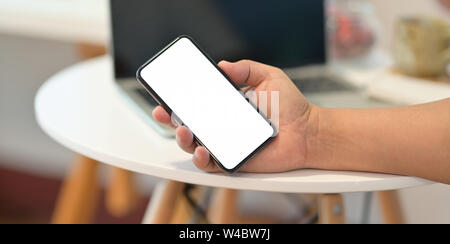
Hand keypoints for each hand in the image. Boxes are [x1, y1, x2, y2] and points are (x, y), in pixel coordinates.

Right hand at [152, 60, 317, 172]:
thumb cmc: (290, 107)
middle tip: (164, 112)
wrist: (307, 132)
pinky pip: (211, 164)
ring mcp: (226, 144)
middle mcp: (222, 126)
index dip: (179, 100)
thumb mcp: (269, 77)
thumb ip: (246, 68)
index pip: (197, 103)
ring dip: (182, 139)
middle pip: (188, 124)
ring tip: (184, 130)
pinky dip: (201, 158)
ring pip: (194, 145)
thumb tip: (222, 65)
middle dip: (171, 119)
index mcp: (227, 106)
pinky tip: (202, 149)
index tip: (167, 94)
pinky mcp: (233, 161)